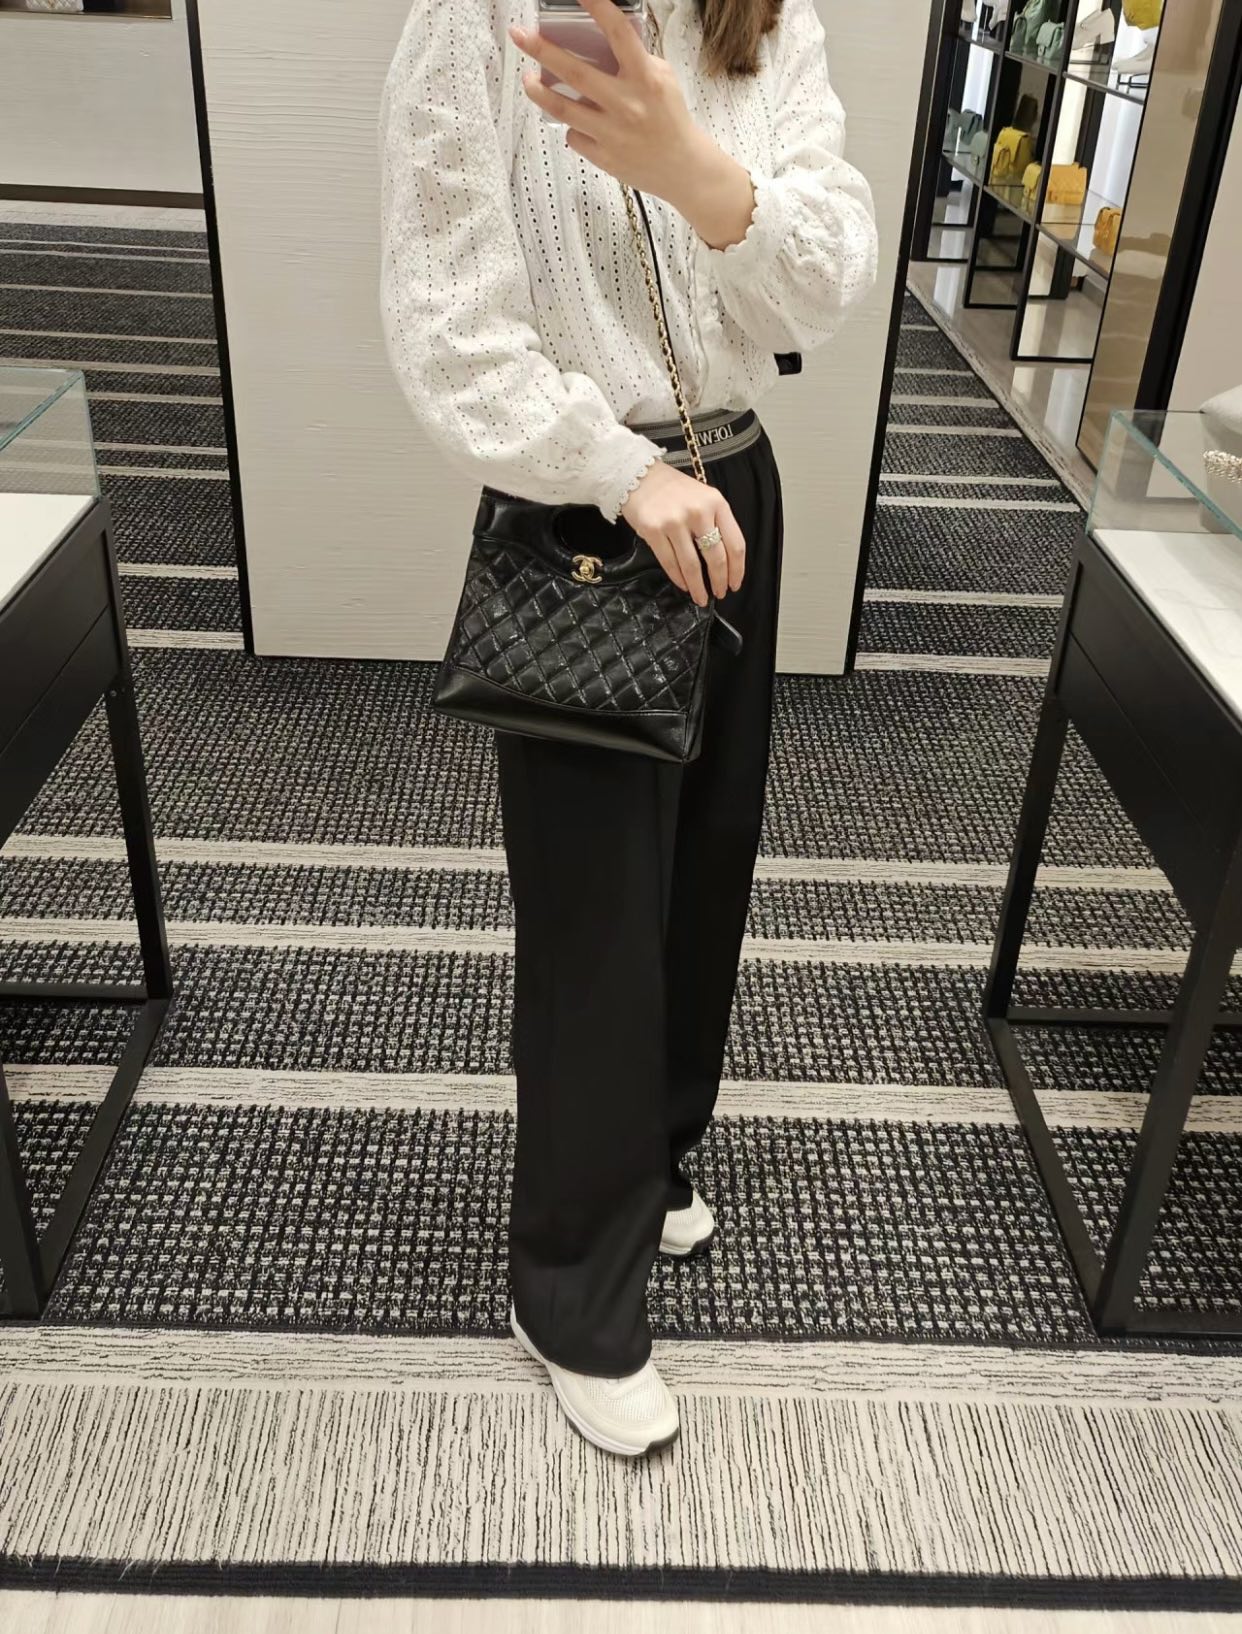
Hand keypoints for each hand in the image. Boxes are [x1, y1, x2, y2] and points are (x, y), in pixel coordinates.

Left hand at [508, 0, 711, 199]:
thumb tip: (600, 40)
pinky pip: (575, 135)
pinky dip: (573, 126)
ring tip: (528, 79)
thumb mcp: (663, 78)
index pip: (618, 33)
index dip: (597, 7)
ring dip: (539, 91)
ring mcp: (612, 133)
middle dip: (542, 50)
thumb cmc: (670, 117)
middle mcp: (626, 104)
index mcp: (645, 77)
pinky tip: (579, 122)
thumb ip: (635, 59)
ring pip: (563, 108)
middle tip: (519, 35)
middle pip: (575, 73)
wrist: (682, 168)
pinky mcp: (603, 157)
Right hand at [620, 460, 745, 606]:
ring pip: (692, 565)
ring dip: (698, 587)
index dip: (737, 569)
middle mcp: (698, 512)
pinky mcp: (654, 530)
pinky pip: (670, 562)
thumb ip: (716, 523)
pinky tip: (683, 585)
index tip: (735, 584)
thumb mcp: (703, 498)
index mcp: (717, 503)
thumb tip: (723, 561)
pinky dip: (679, 578)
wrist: (638, 474)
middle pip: (716, 558)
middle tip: (719, 594)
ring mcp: (675, 521)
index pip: (735, 543)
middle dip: (719, 581)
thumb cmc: (673, 490)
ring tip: (701, 598)